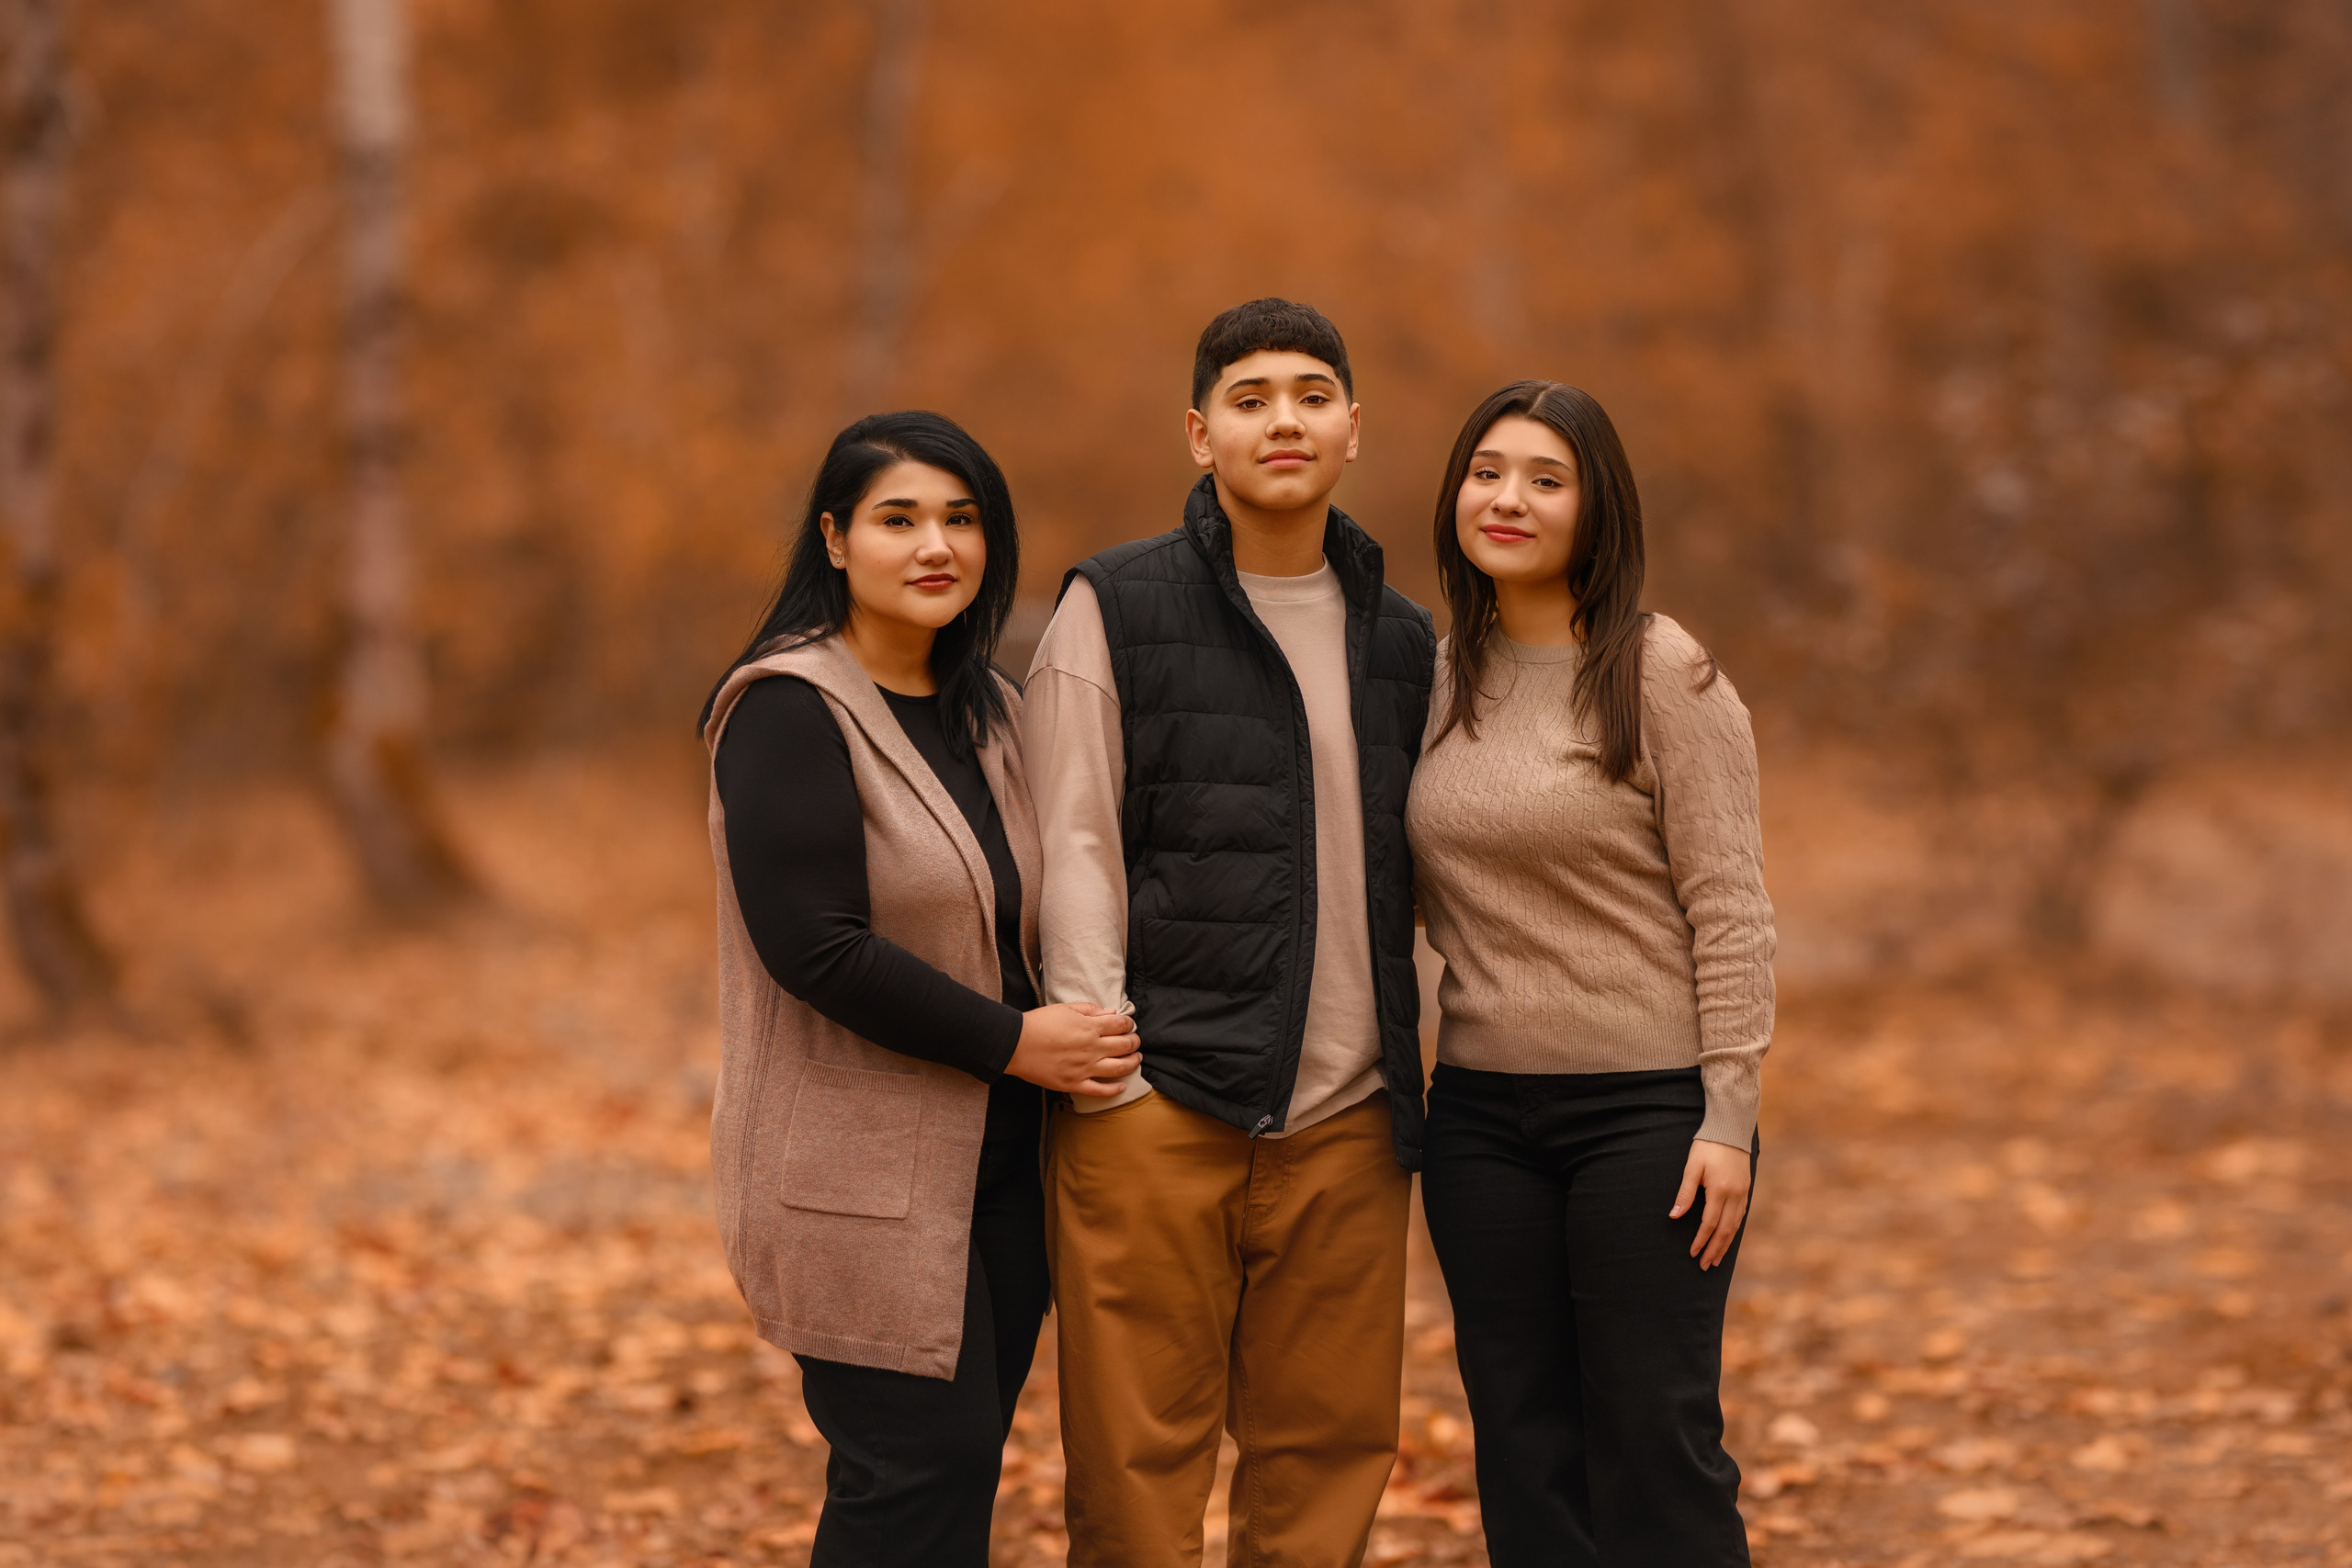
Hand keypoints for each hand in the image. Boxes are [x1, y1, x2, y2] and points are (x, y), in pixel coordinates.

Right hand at [1008, 1004, 1140, 1097]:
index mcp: (1090, 1027)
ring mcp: (1085, 1068)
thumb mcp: (1064, 1008)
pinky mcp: (1074, 1084)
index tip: (1128, 1024)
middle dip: (1134, 1041)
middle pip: (1125, 1045)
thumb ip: (1090, 1010)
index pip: (1120, 1024)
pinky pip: (1100, 1090)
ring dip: (1133, 1063)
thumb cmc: (1038, 1023)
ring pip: (1119, 1068)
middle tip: (1135, 1041)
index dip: (1128, 1023)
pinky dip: (1114, 1090)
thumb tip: (1111, 1012)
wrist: (1015, 1044)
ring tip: (1136, 1059)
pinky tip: (1122, 1086)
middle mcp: (1092, 1048)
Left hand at [1670, 1138, 1751, 1269]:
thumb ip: (1685, 1193)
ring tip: (1716, 1259)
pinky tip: (1728, 1238)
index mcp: (1720, 1190)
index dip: (1701, 1241)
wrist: (1731, 1129)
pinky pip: (1740, 1216)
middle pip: (1725, 1230)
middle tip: (1704, 1266)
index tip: (1692, 1253)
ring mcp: (1743, 1193)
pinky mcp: (1746, 1190)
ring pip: (1735, 1226)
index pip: (1709, 1223)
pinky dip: (1734, 1231)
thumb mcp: (1692, 1167)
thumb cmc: (1707, 1146)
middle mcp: (1735, 1195)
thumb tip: (1675, 1216)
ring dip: (1725, 1244)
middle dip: (1714, 1249)